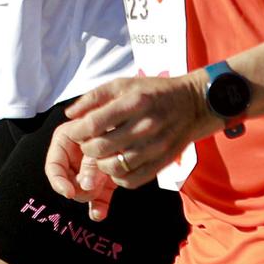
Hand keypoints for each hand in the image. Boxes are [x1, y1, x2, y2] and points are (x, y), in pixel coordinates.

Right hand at [45, 126, 117, 220]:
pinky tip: (100, 214)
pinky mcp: (102, 180)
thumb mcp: (99, 137)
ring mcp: (88, 170)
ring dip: (91, 194)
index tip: (69, 192)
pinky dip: (99, 206)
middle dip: (79, 188)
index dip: (59, 182)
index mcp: (65, 140)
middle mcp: (74, 157)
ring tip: (104, 183)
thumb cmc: (115, 120)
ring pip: (82, 192)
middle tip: (94, 184)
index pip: (53, 166)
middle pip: (67, 182)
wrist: (139, 118)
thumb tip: (86, 186)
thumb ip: (90, 161)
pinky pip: (97, 198)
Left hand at [53, 72, 213, 189]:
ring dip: (101, 165)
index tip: (76, 132)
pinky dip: (118, 177)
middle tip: (88, 145)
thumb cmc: (153, 92)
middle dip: (86, 149)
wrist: (194, 105)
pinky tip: (117, 165)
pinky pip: (132, 180)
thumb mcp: (124, 84)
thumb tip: (69, 114)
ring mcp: (156, 146)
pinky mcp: (162, 162)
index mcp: (134, 102)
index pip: (94, 123)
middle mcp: (145, 125)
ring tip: (102, 155)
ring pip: (115, 167)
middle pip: (101, 148)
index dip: (78, 131)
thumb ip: (94, 97)